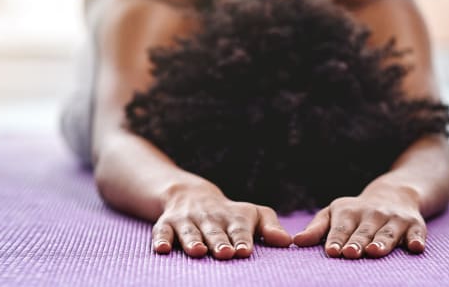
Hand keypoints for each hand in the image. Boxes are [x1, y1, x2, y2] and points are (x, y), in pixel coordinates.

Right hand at [151, 183, 291, 258]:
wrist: (192, 195)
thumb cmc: (231, 214)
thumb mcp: (254, 214)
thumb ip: (270, 228)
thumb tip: (287, 242)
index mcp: (233, 217)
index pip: (239, 229)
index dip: (241, 239)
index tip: (244, 251)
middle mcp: (210, 218)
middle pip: (214, 231)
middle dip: (219, 242)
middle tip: (224, 253)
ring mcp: (187, 220)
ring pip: (190, 231)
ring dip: (192, 240)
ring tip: (198, 252)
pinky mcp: (167, 224)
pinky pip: (162, 231)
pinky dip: (161, 239)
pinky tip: (162, 249)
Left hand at [293, 185, 426, 257]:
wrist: (393, 194)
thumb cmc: (355, 213)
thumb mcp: (333, 214)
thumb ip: (316, 229)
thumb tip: (295, 242)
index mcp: (349, 212)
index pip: (341, 229)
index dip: (336, 239)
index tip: (331, 251)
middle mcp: (372, 214)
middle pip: (364, 231)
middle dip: (357, 242)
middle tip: (350, 253)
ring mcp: (394, 219)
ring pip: (388, 232)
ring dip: (382, 242)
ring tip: (375, 251)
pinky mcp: (415, 225)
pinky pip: (418, 233)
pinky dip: (417, 239)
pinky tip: (416, 247)